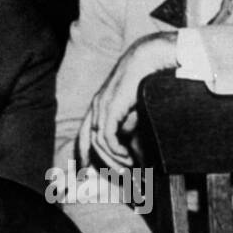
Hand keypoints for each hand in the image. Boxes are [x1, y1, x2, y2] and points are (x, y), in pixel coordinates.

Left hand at [77, 32, 177, 167]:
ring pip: (98, 142)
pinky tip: (127, 156)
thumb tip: (130, 145)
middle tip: (118, 174)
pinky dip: (116, 150)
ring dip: (113, 158)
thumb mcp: (133, 106)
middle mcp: (96, 105)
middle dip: (100, 161)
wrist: (148, 58)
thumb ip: (128, 124)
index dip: (84, 152)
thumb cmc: (145, 78)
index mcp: (99, 104)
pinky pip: (107, 136)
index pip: (84, 133)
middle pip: (88, 140)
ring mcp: (101, 106)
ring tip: (128, 166)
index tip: (89, 169)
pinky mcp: (110, 108)